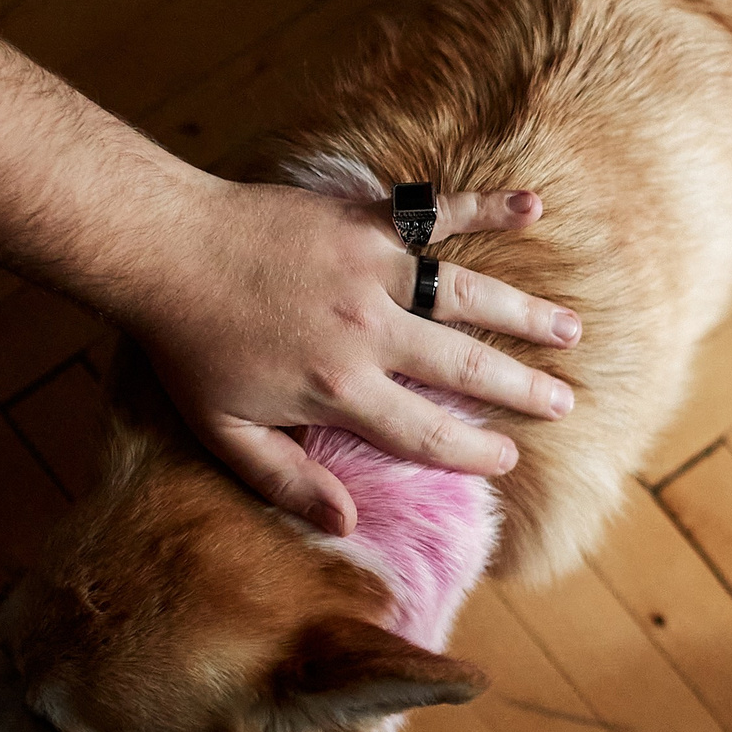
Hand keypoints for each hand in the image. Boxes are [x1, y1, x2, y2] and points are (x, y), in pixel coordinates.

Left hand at [127, 178, 579, 533]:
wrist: (162, 249)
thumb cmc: (188, 345)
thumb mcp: (223, 431)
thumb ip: (286, 478)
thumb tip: (347, 523)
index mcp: (339, 386)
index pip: (423, 429)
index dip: (470, 449)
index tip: (506, 459)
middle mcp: (369, 329)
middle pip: (464, 365)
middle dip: (520, 388)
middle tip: (564, 403)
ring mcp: (373, 268)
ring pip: (467, 294)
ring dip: (524, 314)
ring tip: (570, 331)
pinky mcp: (365, 219)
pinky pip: (437, 212)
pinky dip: (486, 208)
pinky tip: (533, 207)